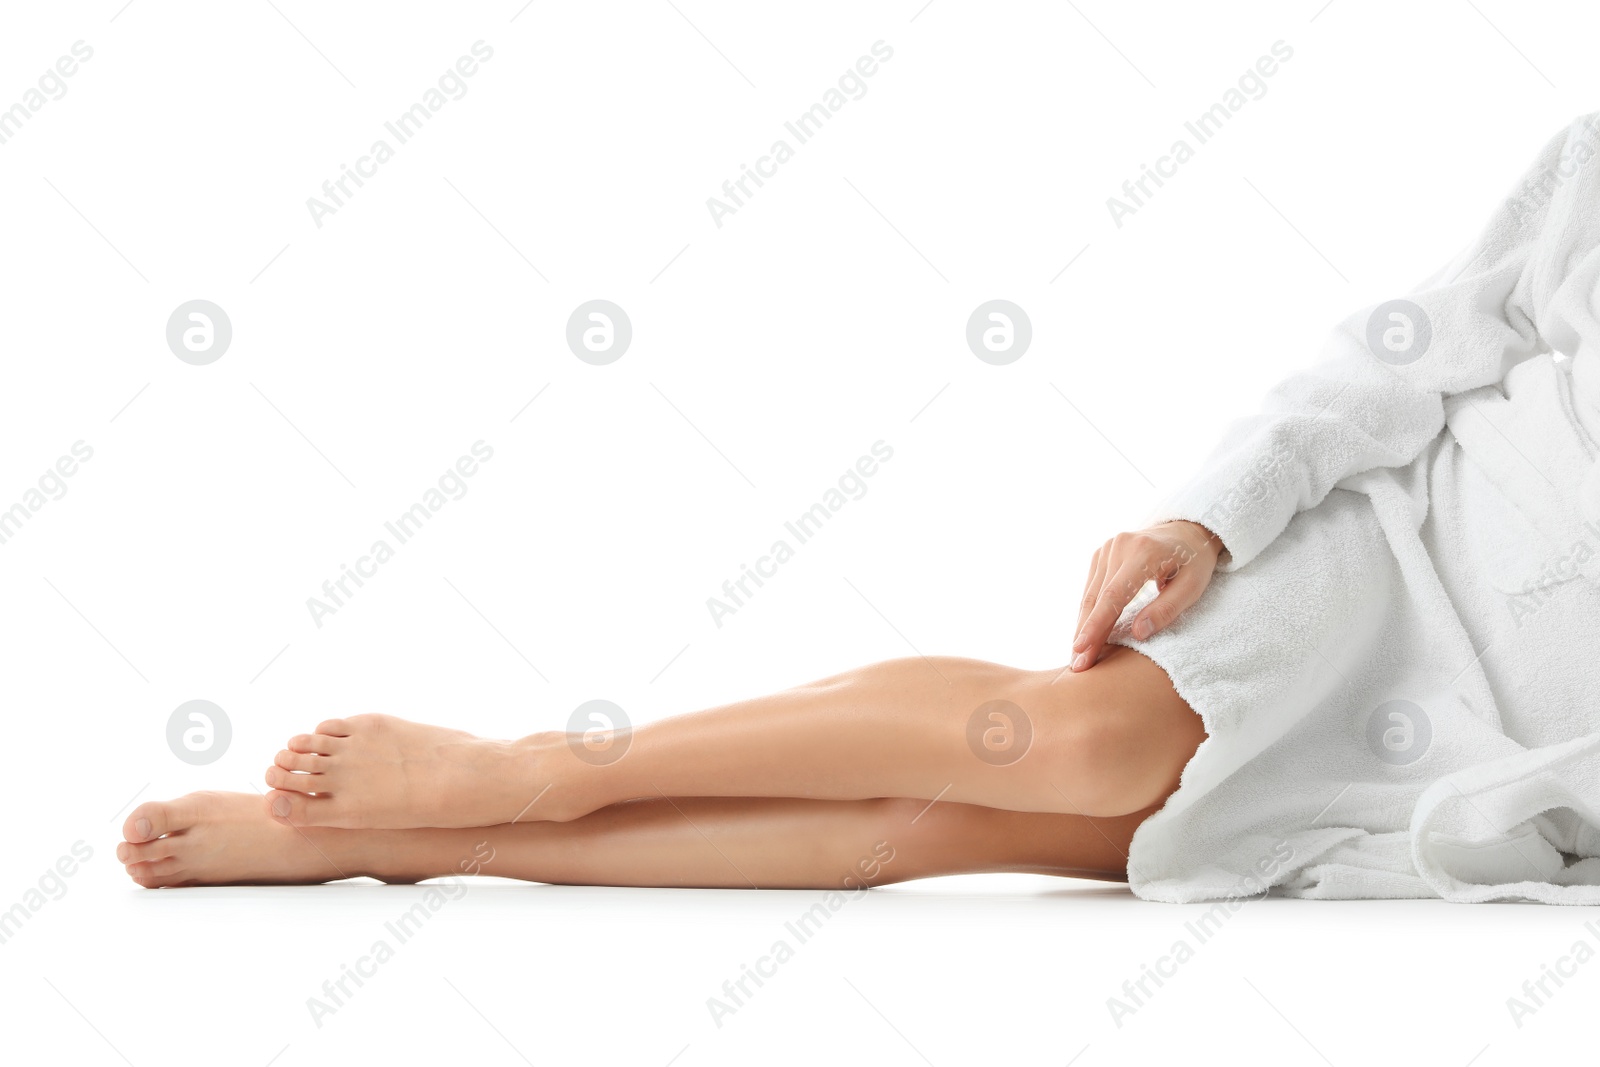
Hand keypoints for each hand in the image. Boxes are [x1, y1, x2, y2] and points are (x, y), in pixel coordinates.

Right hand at [1069, 520, 1222, 672]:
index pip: (1114, 595)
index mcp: (1144, 552)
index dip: (1097, 625)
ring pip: (1090, 595)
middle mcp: (1120, 546)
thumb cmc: (1194, 562)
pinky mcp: (1101, 554)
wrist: (1186, 531)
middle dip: (1086, 633)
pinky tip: (1085, 634)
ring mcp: (1107, 548)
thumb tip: (1137, 634)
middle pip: (1097, 597)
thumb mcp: (1192, 587)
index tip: (1083, 649)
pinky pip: (1091, 588)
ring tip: (1078, 656)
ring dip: (1083, 626)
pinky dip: (1088, 612)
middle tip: (1078, 665)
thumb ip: (1166, 609)